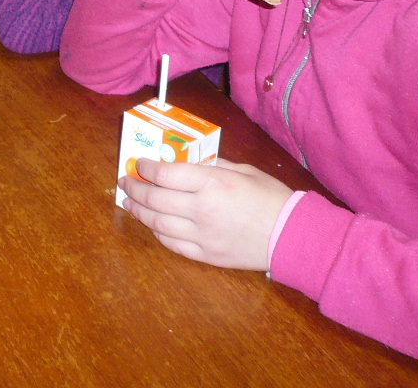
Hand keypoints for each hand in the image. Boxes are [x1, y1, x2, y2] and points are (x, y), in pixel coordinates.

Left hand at [119, 157, 293, 270]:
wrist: (293, 237)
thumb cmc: (272, 199)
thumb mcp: (244, 170)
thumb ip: (213, 165)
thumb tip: (187, 161)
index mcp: (212, 183)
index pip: (165, 174)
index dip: (145, 167)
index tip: (138, 163)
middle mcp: (202, 209)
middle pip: (155, 198)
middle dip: (134, 188)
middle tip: (125, 182)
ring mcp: (203, 235)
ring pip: (157, 223)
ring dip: (139, 211)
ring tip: (129, 202)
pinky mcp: (207, 255)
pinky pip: (172, 244)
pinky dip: (157, 232)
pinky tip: (151, 224)